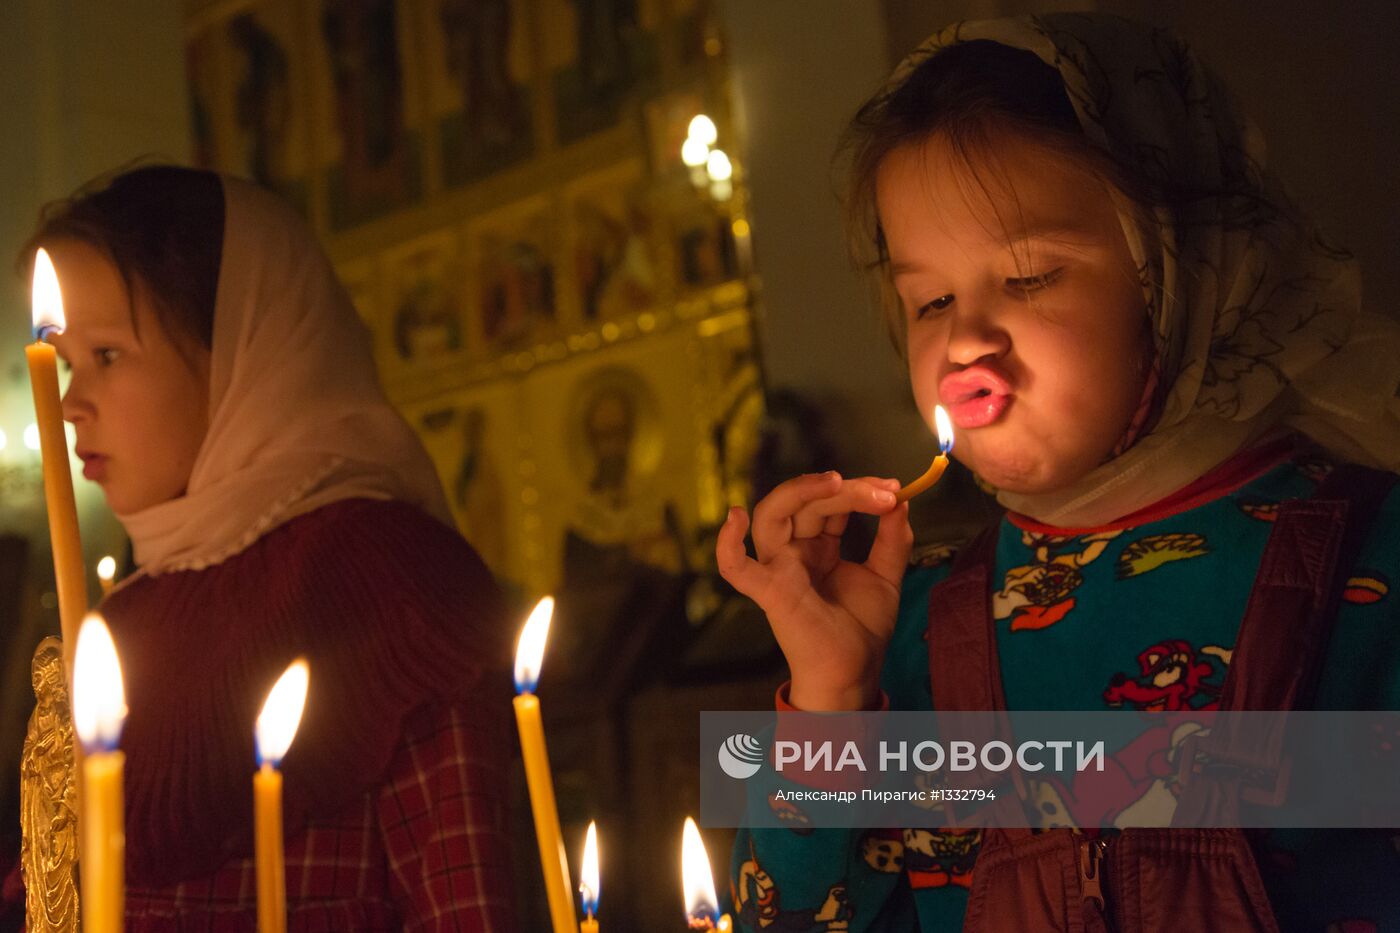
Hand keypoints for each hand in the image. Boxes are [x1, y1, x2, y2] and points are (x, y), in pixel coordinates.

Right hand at [716, 471, 911, 710]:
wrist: (856, 672)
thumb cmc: (862, 628)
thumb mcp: (885, 576)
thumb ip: (892, 540)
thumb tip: (901, 502)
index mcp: (819, 545)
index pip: (831, 502)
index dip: (860, 490)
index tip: (895, 489)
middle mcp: (795, 551)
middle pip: (809, 502)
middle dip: (847, 490)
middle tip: (886, 492)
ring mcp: (779, 568)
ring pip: (773, 514)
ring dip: (801, 491)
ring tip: (837, 481)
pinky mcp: (770, 592)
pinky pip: (737, 568)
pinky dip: (727, 545)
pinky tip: (736, 517)